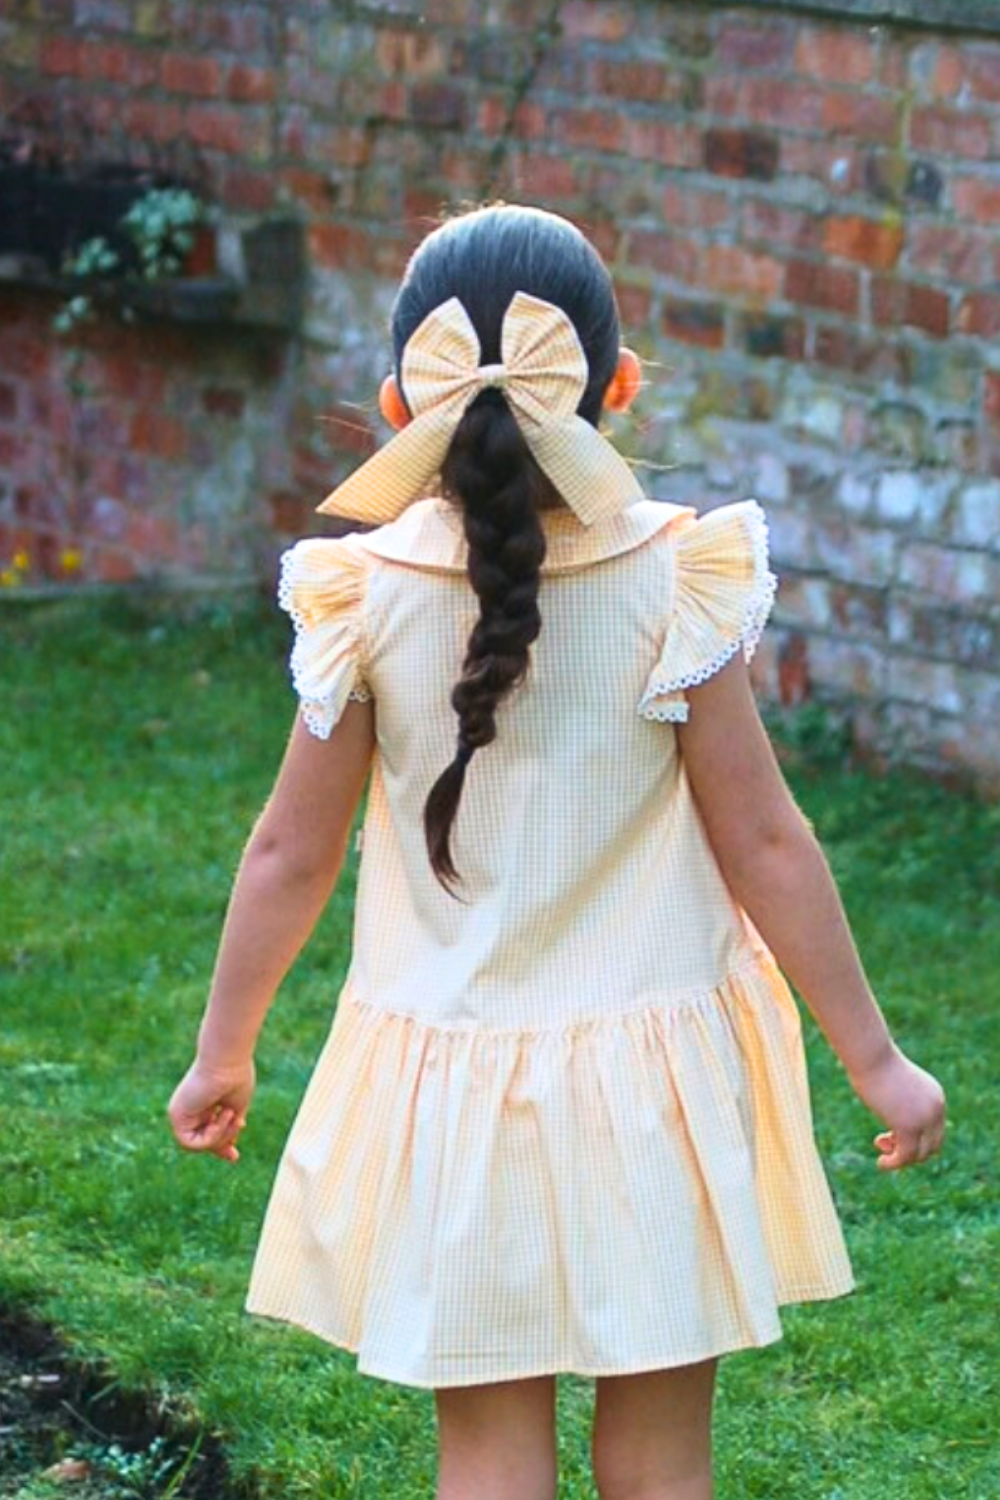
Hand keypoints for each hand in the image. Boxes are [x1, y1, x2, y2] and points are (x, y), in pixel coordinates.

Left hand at [166, 1056, 254, 1163]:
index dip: (221, 1144)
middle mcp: (190, 1108)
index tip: (235, 1155)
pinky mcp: (175, 1115)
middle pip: (202, 1140)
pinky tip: (220, 1117)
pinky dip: (209, 1136)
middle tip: (234, 1156)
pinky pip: (190, 1142)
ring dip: (219, 1136)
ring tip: (231, 1115)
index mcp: (204, 1104)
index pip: (209, 1132)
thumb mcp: (236, 1107)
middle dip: (220, 1147)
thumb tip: (230, 1145)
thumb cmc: (236, 1077)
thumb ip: (230, 1126)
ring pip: (197, 1144)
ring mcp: (181, 1112)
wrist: (228, 1060)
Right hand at [846, 1041, 945, 1171]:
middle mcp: (936, 1109)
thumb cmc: (874, 1063)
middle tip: (881, 1142)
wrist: (871, 1055)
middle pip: (931, 1145)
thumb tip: (892, 1116)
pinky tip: (881, 1164)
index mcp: (935, 1096)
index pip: (933, 1130)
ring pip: (920, 1154)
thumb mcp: (892, 1083)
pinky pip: (906, 1155)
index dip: (913, 1138)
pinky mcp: (910, 1127)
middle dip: (908, 1150)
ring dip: (901, 1160)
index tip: (886, 1135)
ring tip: (883, 1161)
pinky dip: (894, 1163)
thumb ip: (898, 1100)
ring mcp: (925, 1119)